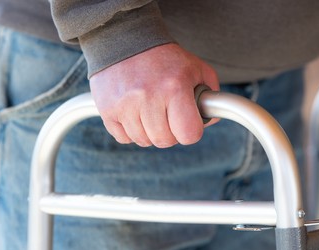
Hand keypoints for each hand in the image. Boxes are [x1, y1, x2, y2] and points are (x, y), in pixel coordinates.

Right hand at [89, 43, 218, 147]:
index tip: (187, 122)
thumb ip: (211, 97)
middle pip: (165, 141)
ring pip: (144, 141)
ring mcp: (125, 105)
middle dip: (170, 132)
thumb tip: (209, 122)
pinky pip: (124, 138)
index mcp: (174, 87)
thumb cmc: (165, 59)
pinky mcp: (107, 109)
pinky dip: (131, 131)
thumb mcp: (196, 69)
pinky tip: (134, 113)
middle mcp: (148, 97)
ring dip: (149, 131)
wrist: (124, 40)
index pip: (189, 134)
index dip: (191, 131)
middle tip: (167, 114)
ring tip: (150, 109)